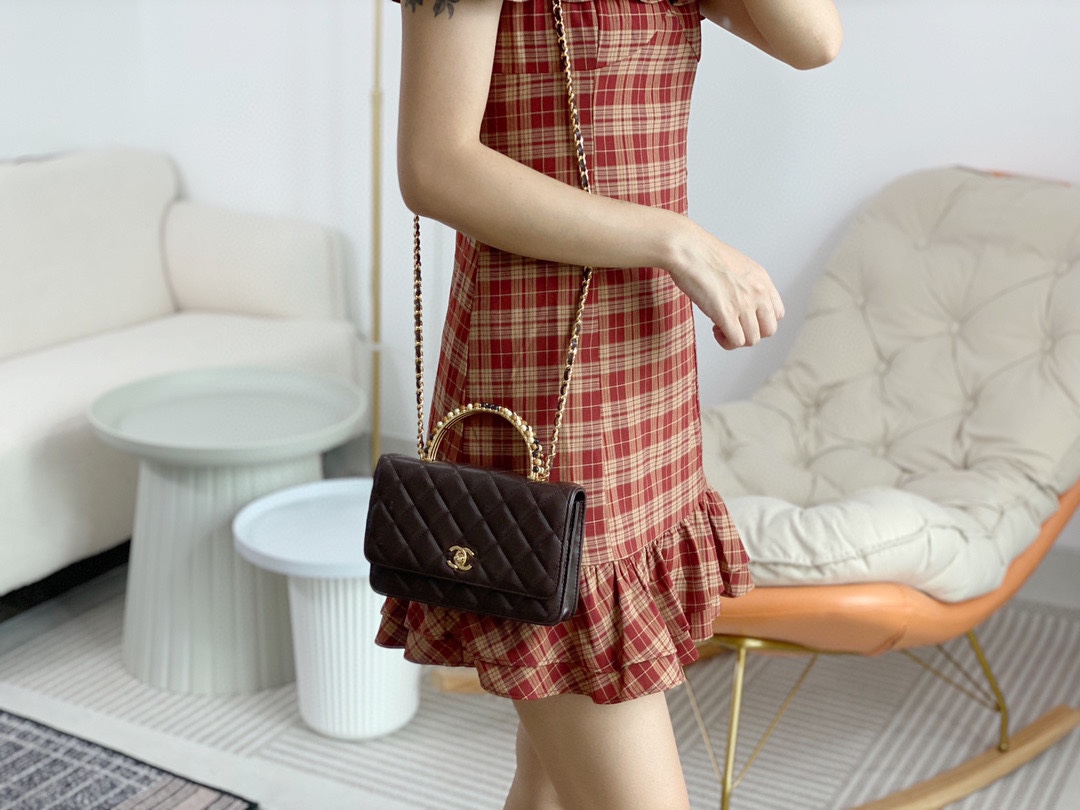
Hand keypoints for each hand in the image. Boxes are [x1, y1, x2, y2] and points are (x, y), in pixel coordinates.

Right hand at [669, 221, 784, 349]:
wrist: (687, 249)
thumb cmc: (701, 254)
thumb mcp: (735, 265)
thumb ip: (744, 283)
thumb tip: (738, 299)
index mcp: (762, 279)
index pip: (777, 313)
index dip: (760, 321)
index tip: (744, 318)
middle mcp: (758, 292)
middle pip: (769, 330)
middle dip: (750, 333)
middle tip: (733, 326)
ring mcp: (744, 304)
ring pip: (752, 339)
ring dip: (736, 339)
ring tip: (720, 328)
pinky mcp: (726, 314)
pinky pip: (736, 341)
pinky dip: (726, 342)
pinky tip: (715, 330)